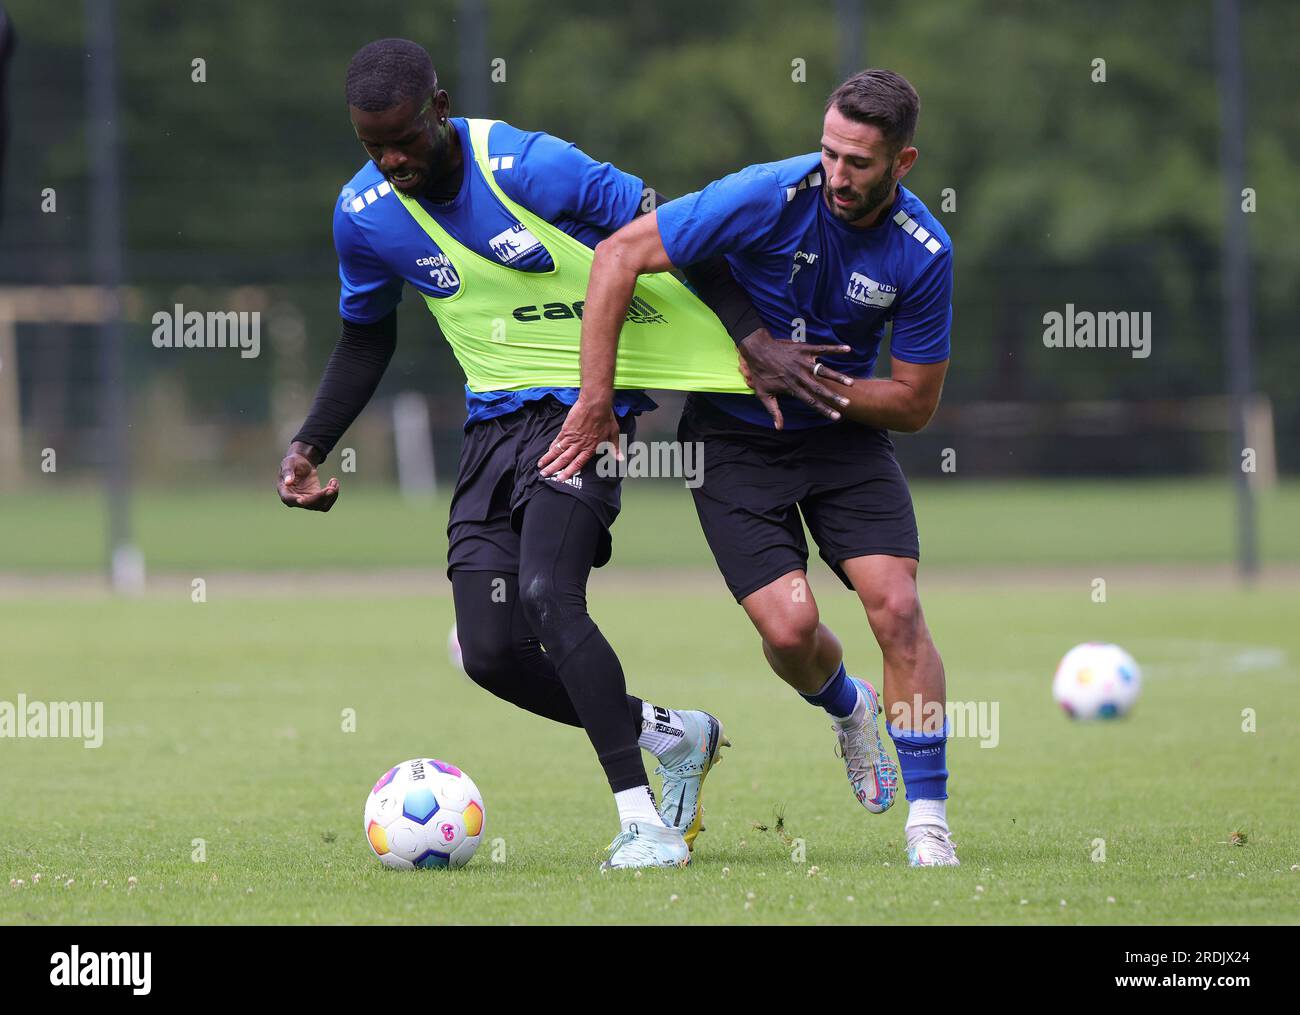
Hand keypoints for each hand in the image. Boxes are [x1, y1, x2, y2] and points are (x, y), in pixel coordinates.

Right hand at [278, 442, 339, 510]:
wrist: (302, 463)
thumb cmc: (293, 462)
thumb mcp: (289, 463)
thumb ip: (288, 472)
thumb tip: (288, 482)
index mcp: (285, 492)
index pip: (289, 500)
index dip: (296, 501)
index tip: (303, 499)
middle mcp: (296, 501)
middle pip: (309, 504)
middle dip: (321, 497)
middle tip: (332, 487)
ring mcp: (307, 502)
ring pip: (321, 506)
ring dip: (330, 496)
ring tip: (334, 481)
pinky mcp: (317, 499)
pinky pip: (327, 502)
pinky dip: (333, 494)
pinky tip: (334, 483)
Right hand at [537, 397, 621, 481]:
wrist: (595, 404)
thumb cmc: (606, 418)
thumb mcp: (613, 433)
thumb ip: (615, 448)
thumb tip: (621, 459)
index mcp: (590, 448)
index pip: (577, 464)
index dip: (568, 472)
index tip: (560, 478)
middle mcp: (579, 445)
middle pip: (564, 460)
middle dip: (553, 468)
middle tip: (545, 475)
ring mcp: (571, 438)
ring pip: (557, 451)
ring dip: (548, 459)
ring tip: (540, 466)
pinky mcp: (566, 429)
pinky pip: (557, 440)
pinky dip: (551, 447)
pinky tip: (547, 451)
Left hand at [737, 328, 854, 428]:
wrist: (757, 349)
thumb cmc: (760, 373)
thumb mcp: (763, 394)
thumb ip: (773, 411)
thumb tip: (779, 427)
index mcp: (792, 387)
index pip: (811, 401)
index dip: (824, 409)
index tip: (836, 417)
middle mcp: (799, 375)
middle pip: (819, 388)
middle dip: (834, 397)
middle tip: (847, 403)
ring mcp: (802, 361)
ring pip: (823, 370)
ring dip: (837, 376)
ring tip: (850, 383)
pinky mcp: (804, 348)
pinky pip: (822, 349)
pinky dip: (835, 349)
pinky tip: (848, 349)